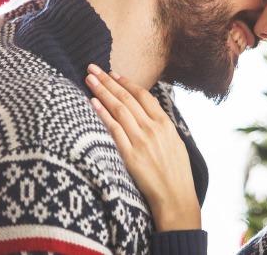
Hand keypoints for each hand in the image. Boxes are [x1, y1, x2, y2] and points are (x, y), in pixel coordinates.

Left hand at [85, 64, 200, 230]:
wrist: (176, 199)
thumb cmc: (177, 175)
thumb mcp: (176, 144)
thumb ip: (162, 127)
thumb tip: (150, 115)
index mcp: (166, 124)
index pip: (143, 96)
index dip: (127, 83)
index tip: (113, 72)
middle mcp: (153, 129)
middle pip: (127, 98)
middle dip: (108, 81)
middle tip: (93, 67)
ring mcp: (141, 142)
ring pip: (118, 110)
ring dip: (102, 91)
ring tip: (89, 78)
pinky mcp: (130, 156)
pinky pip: (114, 130)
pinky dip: (103, 114)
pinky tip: (93, 102)